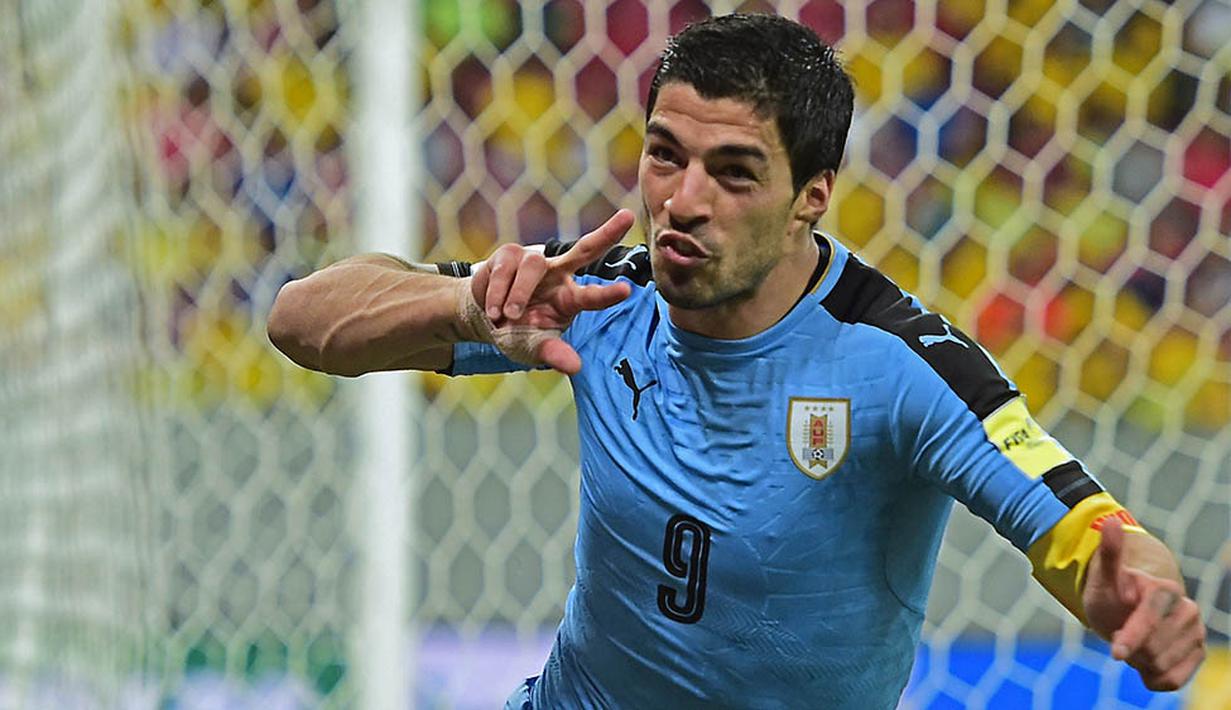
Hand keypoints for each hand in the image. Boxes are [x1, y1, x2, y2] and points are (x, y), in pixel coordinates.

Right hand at [469, 209, 634, 373]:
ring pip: (533, 266)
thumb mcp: (533, 348)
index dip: (608, 294)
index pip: (592, 296)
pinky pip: (505, 269)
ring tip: (505, 317)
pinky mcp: (510, 254)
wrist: (483, 318)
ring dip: (518, 295)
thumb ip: (553, 354)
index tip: (628, 290)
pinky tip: (493, 311)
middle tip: (627, 217)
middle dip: (607, 233)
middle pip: (585, 249)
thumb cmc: (517, 333)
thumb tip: (575, 367)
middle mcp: (559, 275)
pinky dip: (497, 294)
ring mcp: (535, 261)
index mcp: (570, 299)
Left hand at [1083, 518, 1205, 690]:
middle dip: (1130, 648)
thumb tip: (1111, 521)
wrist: (1128, 610)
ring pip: (1162, 665)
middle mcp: (1187, 610)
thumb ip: (1109, 553)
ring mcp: (1195, 633)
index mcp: (1165, 590)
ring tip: (1133, 643)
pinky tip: (1144, 663)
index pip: (1151, 617)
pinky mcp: (1198, 654)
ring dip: (1139, 661)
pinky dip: (1152, 678)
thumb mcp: (1103, 577)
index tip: (1115, 653)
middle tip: (1120, 633)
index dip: (1132, 636)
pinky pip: (1172, 680)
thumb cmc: (1113, 593)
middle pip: (1154, 648)